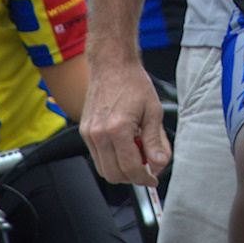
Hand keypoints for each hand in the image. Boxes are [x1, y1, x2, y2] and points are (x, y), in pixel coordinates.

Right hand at [79, 57, 170, 184]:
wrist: (112, 64)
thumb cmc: (133, 82)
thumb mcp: (153, 111)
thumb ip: (155, 141)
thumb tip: (159, 163)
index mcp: (118, 129)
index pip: (131, 168)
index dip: (145, 178)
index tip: (153, 178)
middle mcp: (99, 134)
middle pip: (114, 175)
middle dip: (133, 178)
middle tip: (146, 169)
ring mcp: (89, 133)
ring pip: (103, 169)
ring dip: (121, 170)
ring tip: (136, 154)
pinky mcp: (84, 131)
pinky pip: (97, 157)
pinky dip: (111, 159)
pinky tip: (124, 145)